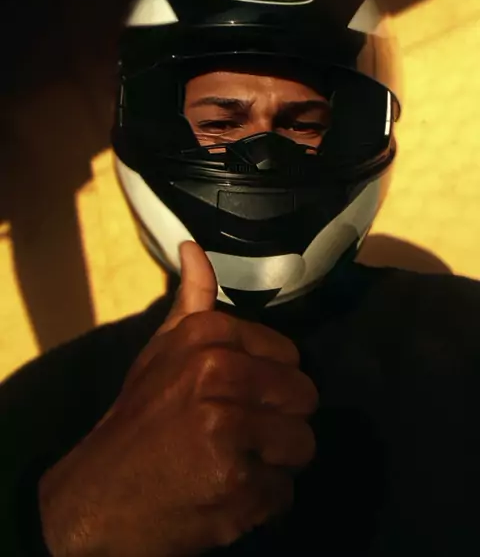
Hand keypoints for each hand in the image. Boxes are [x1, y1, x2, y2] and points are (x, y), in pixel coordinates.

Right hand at [39, 242, 318, 556]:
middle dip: (279, 423)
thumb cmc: (138, 420)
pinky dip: (260, 503)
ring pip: (301, 444)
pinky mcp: (236, 484)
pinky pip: (285, 491)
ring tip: (233, 465)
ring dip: (274, 464)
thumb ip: (191, 301)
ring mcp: (228, 430)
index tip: (238, 399)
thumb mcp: (159, 351)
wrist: (97, 497)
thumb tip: (192, 246)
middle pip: (303, 397)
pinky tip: (226, 495)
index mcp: (206, 336)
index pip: (289, 356)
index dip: (268, 384)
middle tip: (239, 436)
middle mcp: (218, 374)